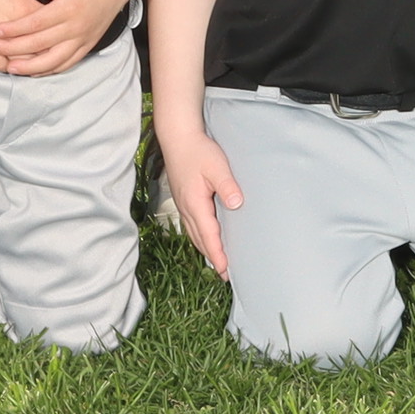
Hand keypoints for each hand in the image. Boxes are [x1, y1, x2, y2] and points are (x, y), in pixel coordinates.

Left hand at [0, 0, 130, 78]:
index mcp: (69, 7)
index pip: (35, 24)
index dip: (14, 29)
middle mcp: (77, 27)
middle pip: (40, 44)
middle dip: (14, 48)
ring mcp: (84, 38)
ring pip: (54, 61)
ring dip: (31, 67)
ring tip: (12, 67)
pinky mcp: (88, 44)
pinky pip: (68, 63)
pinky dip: (50, 69)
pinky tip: (36, 70)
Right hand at [157, 124, 244, 275]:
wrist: (178, 138)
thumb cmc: (198, 151)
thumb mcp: (217, 167)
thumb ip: (227, 187)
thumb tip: (236, 204)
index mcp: (195, 204)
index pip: (208, 235)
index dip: (217, 254)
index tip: (225, 269)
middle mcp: (186, 208)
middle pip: (200, 240)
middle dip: (212, 257)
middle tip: (226, 274)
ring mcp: (183, 205)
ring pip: (194, 234)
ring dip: (206, 249)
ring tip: (218, 263)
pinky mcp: (184, 200)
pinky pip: (192, 226)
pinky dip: (200, 237)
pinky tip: (207, 239)